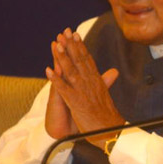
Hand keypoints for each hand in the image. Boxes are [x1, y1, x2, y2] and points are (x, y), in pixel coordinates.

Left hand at [46, 28, 122, 146]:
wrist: (111, 131)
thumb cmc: (108, 115)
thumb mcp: (107, 95)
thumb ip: (107, 81)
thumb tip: (113, 71)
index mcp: (96, 81)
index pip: (87, 60)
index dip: (80, 47)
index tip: (75, 35)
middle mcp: (90, 83)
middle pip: (80, 61)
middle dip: (71, 46)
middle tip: (65, 32)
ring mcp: (83, 92)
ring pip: (71, 71)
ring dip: (63, 57)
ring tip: (56, 45)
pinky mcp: (76, 102)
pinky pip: (64, 89)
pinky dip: (55, 79)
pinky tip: (48, 70)